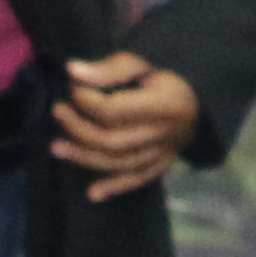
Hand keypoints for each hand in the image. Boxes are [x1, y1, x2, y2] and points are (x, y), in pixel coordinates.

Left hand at [52, 55, 198, 195]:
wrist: (200, 99)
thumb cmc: (166, 76)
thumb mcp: (143, 62)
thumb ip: (110, 69)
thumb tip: (72, 71)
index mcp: (166, 105)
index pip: (113, 110)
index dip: (85, 99)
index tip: (72, 85)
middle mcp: (168, 134)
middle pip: (112, 140)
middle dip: (77, 127)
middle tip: (57, 110)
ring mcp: (167, 152)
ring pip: (120, 163)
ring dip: (84, 157)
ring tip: (55, 147)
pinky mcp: (164, 163)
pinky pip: (138, 179)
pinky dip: (115, 187)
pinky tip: (92, 194)